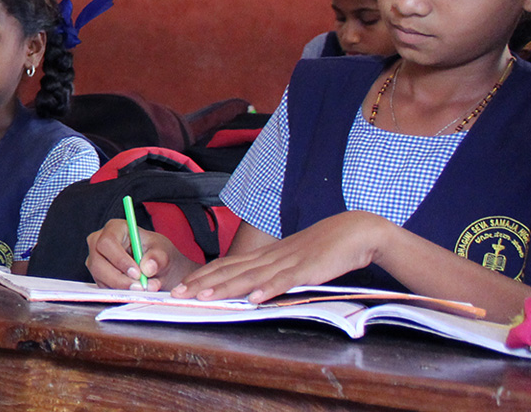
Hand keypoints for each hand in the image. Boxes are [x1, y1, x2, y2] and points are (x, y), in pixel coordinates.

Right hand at [86, 218, 196, 290]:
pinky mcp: (98, 275)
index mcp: (114, 228)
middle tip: (140, 287)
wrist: (156, 266)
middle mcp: (99, 242)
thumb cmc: (157, 253)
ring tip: (142, 289)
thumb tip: (148, 267)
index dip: (120, 260)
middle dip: (119, 279)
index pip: (108, 242)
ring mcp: (96, 259)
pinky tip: (134, 289)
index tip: (137, 274)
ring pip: (100, 277)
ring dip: (121, 287)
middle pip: (98, 263)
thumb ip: (157, 259)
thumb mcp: (163, 252)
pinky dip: (119, 291)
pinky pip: (103, 286)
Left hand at [174, 210, 388, 302]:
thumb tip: (251, 289)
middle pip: (229, 270)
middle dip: (201, 283)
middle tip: (176, 293)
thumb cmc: (321, 249)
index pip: (225, 266)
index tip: (180, 286)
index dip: (202, 276)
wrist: (354, 232)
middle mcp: (269, 258)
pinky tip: (253, 298)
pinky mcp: (307, 270)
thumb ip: (270, 274)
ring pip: (250, 276)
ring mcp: (287, 263)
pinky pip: (285, 281)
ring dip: (225, 287)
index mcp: (264, 256)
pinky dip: (268, 289)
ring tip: (202, 296)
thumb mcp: (289, 261)